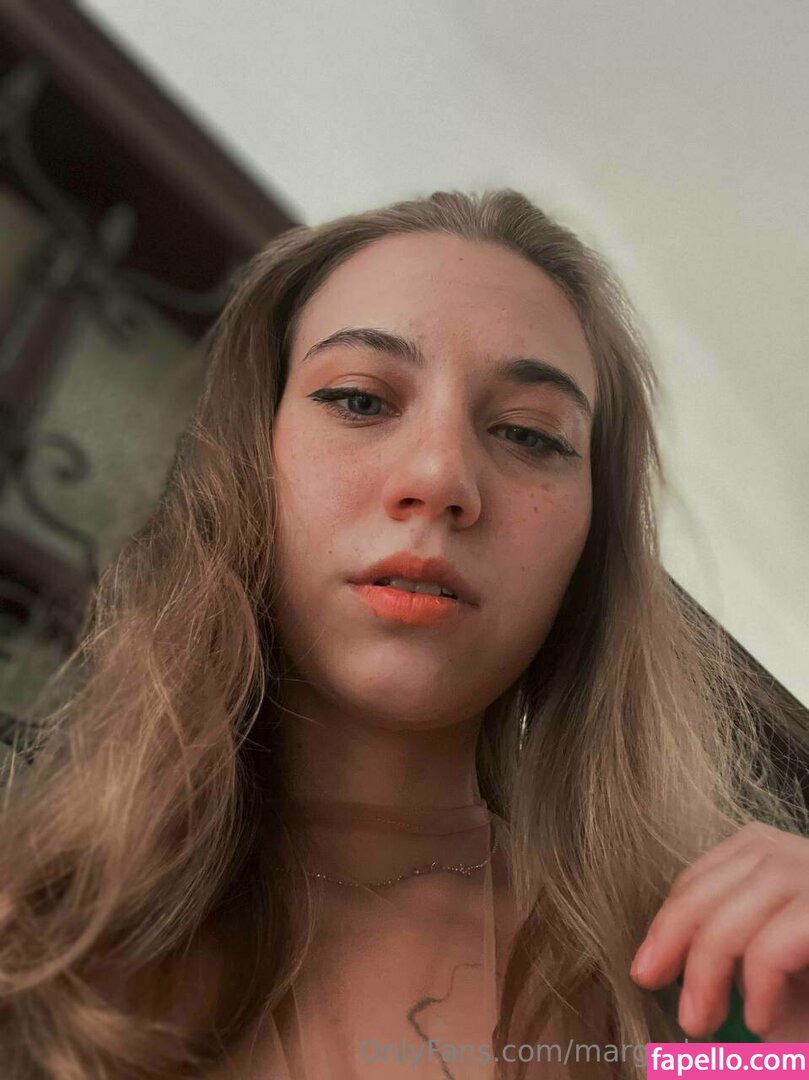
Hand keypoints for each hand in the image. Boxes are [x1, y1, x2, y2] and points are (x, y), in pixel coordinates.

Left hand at [630, 821, 808, 1039]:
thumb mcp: (779, 968)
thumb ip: (731, 961)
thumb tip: (659, 980)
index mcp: (775, 856)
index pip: (701, 878)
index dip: (666, 923)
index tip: (644, 970)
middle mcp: (798, 853)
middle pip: (710, 888)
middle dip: (674, 945)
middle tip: (660, 1000)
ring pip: (738, 914)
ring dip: (708, 972)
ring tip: (700, 1025)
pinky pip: (778, 941)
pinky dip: (757, 984)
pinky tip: (758, 1021)